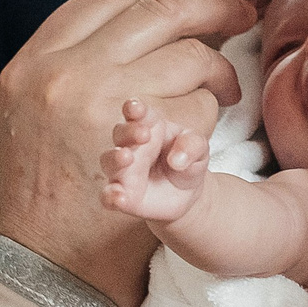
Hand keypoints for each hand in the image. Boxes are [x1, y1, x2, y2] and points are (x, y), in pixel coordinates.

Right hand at [0, 0, 254, 306]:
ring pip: (188, 57)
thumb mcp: (37, 111)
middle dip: (211, 5)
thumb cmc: (50, 193)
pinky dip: (212, 116)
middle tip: (242, 11)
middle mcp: (62, 73)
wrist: (44, 268)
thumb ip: (80, 62)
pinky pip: (199, 107)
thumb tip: (152, 13)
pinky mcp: (141, 147)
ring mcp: (100, 106)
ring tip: (227, 89)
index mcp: (35, 60)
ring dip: (219, 71)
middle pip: (157, 10)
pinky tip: (201, 138)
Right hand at [100, 99, 211, 223]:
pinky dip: (110, 196)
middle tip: (144, 134)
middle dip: (129, 131)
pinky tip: (119, 198)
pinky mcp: (122, 195)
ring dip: (115, 158)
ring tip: (127, 158)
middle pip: (120, 133)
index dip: (134, 108)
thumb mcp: (199, 150)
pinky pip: (108, 195)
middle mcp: (130, 145)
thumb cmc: (188, 161)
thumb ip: (192, 147)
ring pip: (109, 161)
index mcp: (148, 125)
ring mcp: (123, 171)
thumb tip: (177, 159)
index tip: (136, 108)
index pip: (137, 112)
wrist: (187, 193)